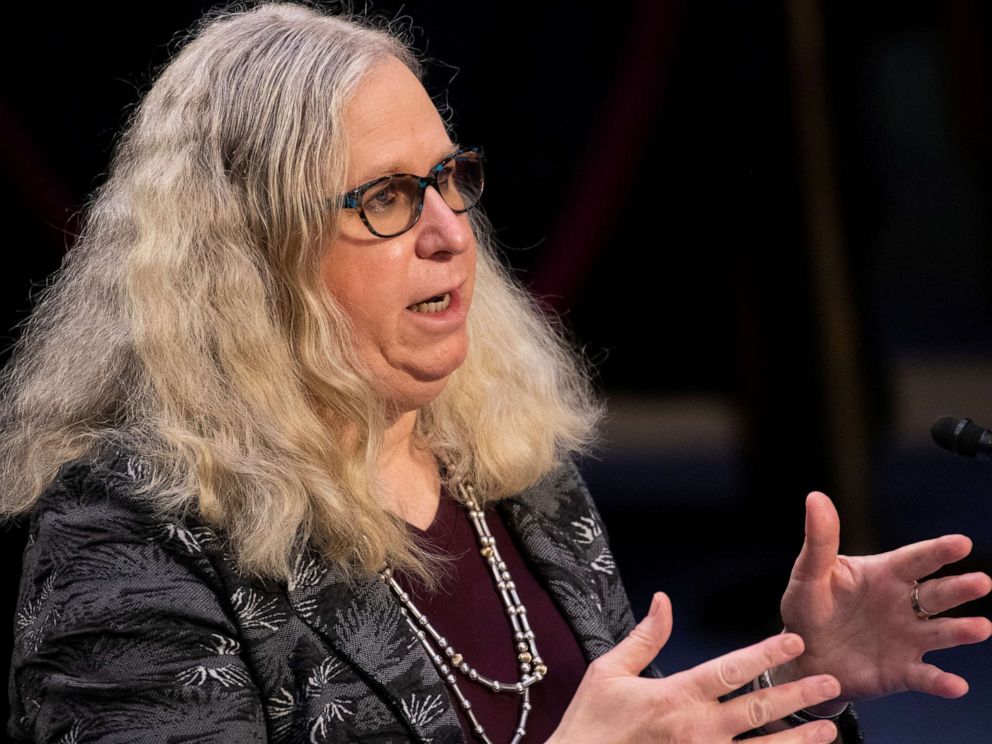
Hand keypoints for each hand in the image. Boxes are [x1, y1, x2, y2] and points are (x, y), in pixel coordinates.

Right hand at [548, 592, 842, 742]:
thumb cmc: (591, 723)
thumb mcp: (609, 671)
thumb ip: (645, 638)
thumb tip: (664, 600)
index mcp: (676, 695)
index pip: (731, 669)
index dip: (766, 654)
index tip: (795, 642)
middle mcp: (697, 729)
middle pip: (759, 709)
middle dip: (798, 695)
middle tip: (831, 683)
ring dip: (798, 741)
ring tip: (828, 731)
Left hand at [777, 492, 991, 705]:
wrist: (801, 656)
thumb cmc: (808, 607)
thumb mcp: (809, 573)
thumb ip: (819, 540)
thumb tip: (816, 497)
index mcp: (884, 575)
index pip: (915, 559)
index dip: (937, 551)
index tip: (962, 542)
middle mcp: (903, 605)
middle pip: (937, 594)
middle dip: (960, 588)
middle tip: (982, 582)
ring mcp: (906, 638)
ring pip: (940, 632)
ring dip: (961, 630)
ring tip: (982, 627)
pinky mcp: (901, 671)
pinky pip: (924, 676)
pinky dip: (941, 681)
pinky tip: (955, 685)